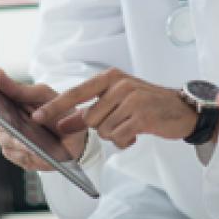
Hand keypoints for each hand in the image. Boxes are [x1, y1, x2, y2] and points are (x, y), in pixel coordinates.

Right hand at [0, 68, 86, 171]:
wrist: (77, 136)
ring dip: (19, 139)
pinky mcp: (17, 157)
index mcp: (10, 102)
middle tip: (20, 122)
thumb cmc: (58, 110)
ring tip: (34, 140)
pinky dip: (25, 153)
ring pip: (6, 140)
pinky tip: (36, 150)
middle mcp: (6, 121)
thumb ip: (18, 88)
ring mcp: (10, 140)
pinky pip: (15, 155)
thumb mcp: (42, 95)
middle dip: (9, 122)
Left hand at [32, 68, 198, 148]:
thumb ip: (88, 111)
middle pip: (90, 118)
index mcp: (110, 77)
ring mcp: (132, 99)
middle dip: (101, 127)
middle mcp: (119, 84)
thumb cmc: (146, 104)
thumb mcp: (116, 101)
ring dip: (115, 135)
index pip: (76, 92)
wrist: (182, 110)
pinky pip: (118, 138)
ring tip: (131, 125)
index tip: (37, 117)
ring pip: (103, 130)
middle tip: (120, 121)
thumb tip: (61, 124)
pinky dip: (125, 141)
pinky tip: (137, 133)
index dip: (55, 107)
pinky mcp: (142, 116)